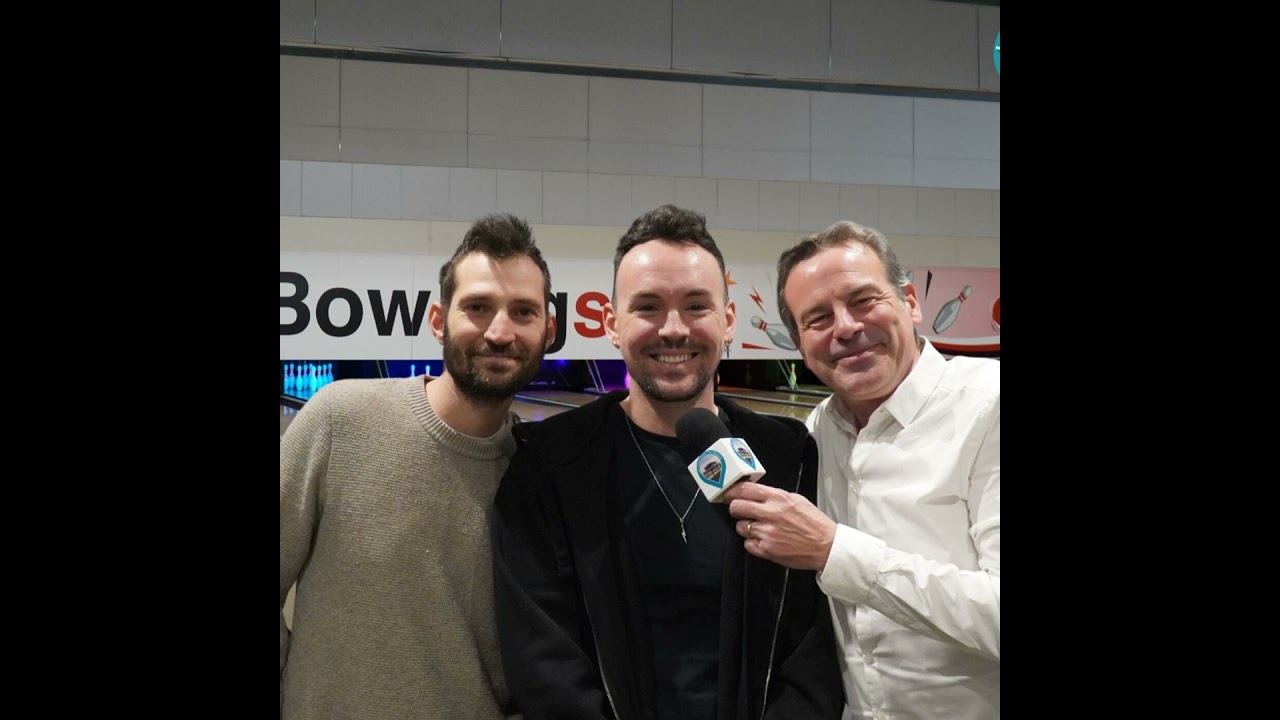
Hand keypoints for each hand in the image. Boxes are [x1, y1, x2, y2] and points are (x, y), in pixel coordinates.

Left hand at [721, 481, 835, 570]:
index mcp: (778, 498)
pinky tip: (764, 540)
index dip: (732, 491)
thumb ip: (775, 496)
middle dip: (734, 508)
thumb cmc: (814, 523)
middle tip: (737, 510)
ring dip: (745, 527)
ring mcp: (767, 533)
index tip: (729, 493)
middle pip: (736, 507)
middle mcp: (771, 514)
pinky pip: (747, 544)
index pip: (745, 489)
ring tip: (758, 528)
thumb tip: (756, 493)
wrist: (826, 546)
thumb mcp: (796, 499)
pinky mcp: (767, 550)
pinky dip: (753, 542)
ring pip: (740, 526)